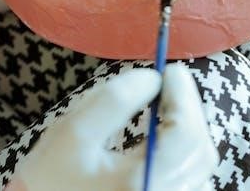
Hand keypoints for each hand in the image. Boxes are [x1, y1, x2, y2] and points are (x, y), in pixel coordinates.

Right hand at [12, 64, 217, 190]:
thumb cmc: (48, 180)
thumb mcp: (73, 132)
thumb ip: (114, 100)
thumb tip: (151, 78)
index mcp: (144, 182)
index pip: (187, 133)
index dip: (184, 95)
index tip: (169, 70)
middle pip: (201, 151)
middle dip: (189, 111)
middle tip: (168, 84)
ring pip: (199, 167)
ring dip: (189, 132)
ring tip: (165, 107)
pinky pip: (189, 181)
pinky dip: (183, 154)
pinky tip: (163, 137)